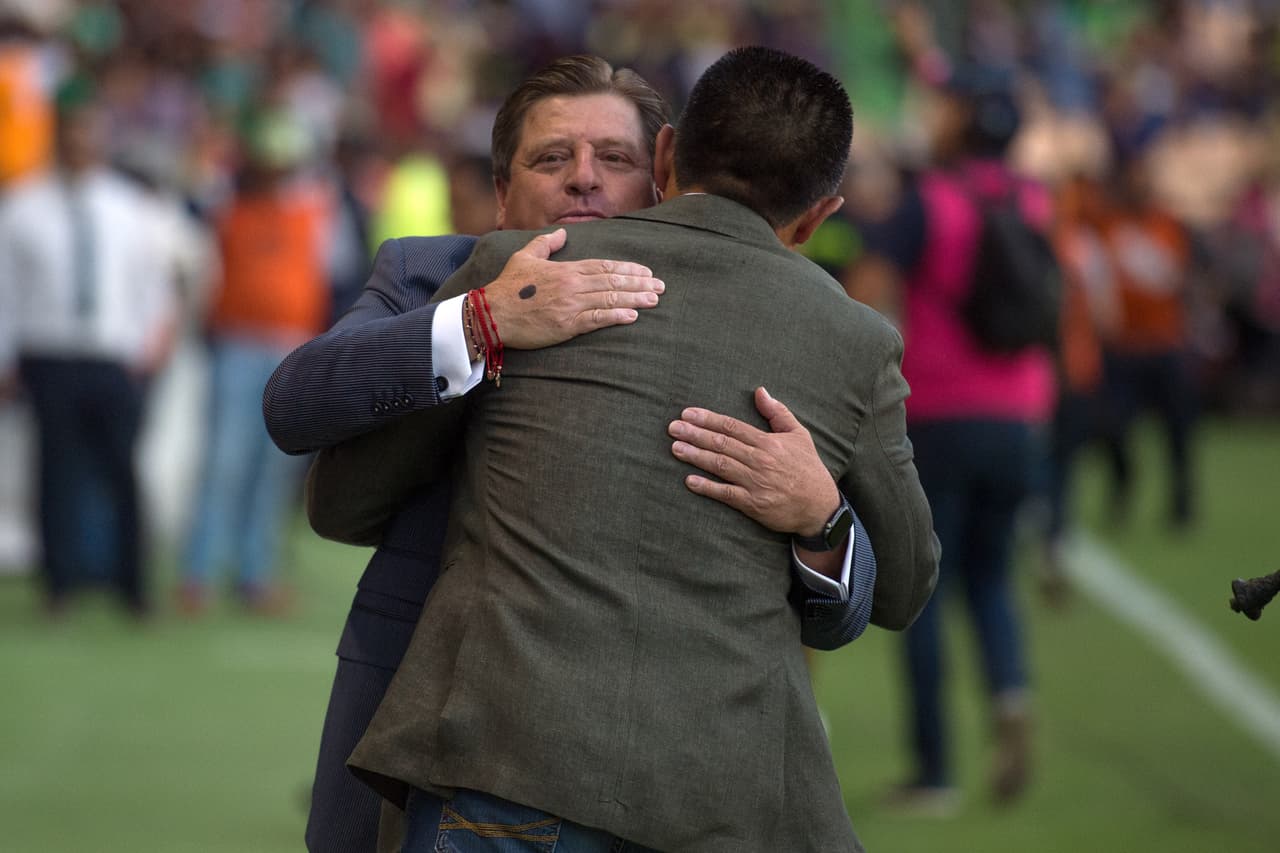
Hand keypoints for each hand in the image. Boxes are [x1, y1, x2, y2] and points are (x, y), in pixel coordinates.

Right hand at [484, 229, 663, 349]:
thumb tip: (563, 234)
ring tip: (655, 299)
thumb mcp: (525, 257)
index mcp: (566, 270)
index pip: (604, 266)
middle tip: (661, 286)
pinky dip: (616, 317)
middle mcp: (572, 285)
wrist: (492, 313)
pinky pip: (596, 320)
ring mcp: (570, 305)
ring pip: (610, 299)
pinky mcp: (566, 325)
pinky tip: (632, 316)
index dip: (627, 269)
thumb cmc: (507, 287)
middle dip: (639, 283)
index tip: (646, 272)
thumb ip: (545, 244)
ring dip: (635, 299)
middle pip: (613, 282)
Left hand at [669, 386, 840, 535]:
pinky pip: (726, 494)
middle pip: (721, 444)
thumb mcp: (799, 435)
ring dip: (696, 456)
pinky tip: (689, 481)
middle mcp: (760, 460)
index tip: (688, 413)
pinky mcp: (753, 504)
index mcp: (768, 442)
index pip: (732, 427)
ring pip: (720, 465)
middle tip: (673, 428)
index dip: (708, 419)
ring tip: (675, 448)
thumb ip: (778, 412)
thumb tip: (760, 391)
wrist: (820, 506)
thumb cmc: (808, 468)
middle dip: (695, 434)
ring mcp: (755, 482)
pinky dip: (707, 487)